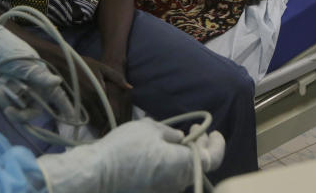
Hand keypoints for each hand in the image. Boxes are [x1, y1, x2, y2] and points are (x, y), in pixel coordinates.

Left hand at [0, 8, 73, 122]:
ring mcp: (21, 91)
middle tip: (7, 110)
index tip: (72, 121)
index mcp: (43, 80)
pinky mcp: (9, 91)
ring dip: (5, 101)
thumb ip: (40, 76)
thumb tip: (57, 81)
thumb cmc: (10, 51)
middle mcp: (35, 88)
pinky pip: (6, 103)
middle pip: (32, 111)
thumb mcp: (24, 65)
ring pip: (17, 108)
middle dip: (19, 113)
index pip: (58, 97)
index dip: (66, 109)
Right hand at [36, 49, 130, 133]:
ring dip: (98, 124)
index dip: (114, 118)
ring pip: (92, 120)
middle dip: (107, 124)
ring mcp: (80, 103)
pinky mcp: (73, 104)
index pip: (109, 111)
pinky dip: (90, 120)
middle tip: (112, 126)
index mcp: (99, 92)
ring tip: (104, 127)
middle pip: (101, 119)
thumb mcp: (102, 67)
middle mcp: (90, 100)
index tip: (119, 122)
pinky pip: (84, 117)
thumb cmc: (84, 64)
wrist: (63, 63)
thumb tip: (130, 87)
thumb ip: (117, 78)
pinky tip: (94, 120)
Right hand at [37, 118, 224, 192]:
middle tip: (194, 131)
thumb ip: (170, 133)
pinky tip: (159, 150)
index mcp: (184, 166)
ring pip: (181, 171)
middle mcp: (178, 183)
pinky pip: (167, 177)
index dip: (217, 144)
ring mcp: (164, 190)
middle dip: (200, 146)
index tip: (214, 131)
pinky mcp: (150, 191)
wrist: (98, 173)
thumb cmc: (127, 147)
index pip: (213, 158)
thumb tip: (180, 138)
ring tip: (175, 137)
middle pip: (198, 165)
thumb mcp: (151, 129)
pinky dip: (170, 163)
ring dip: (183, 154)